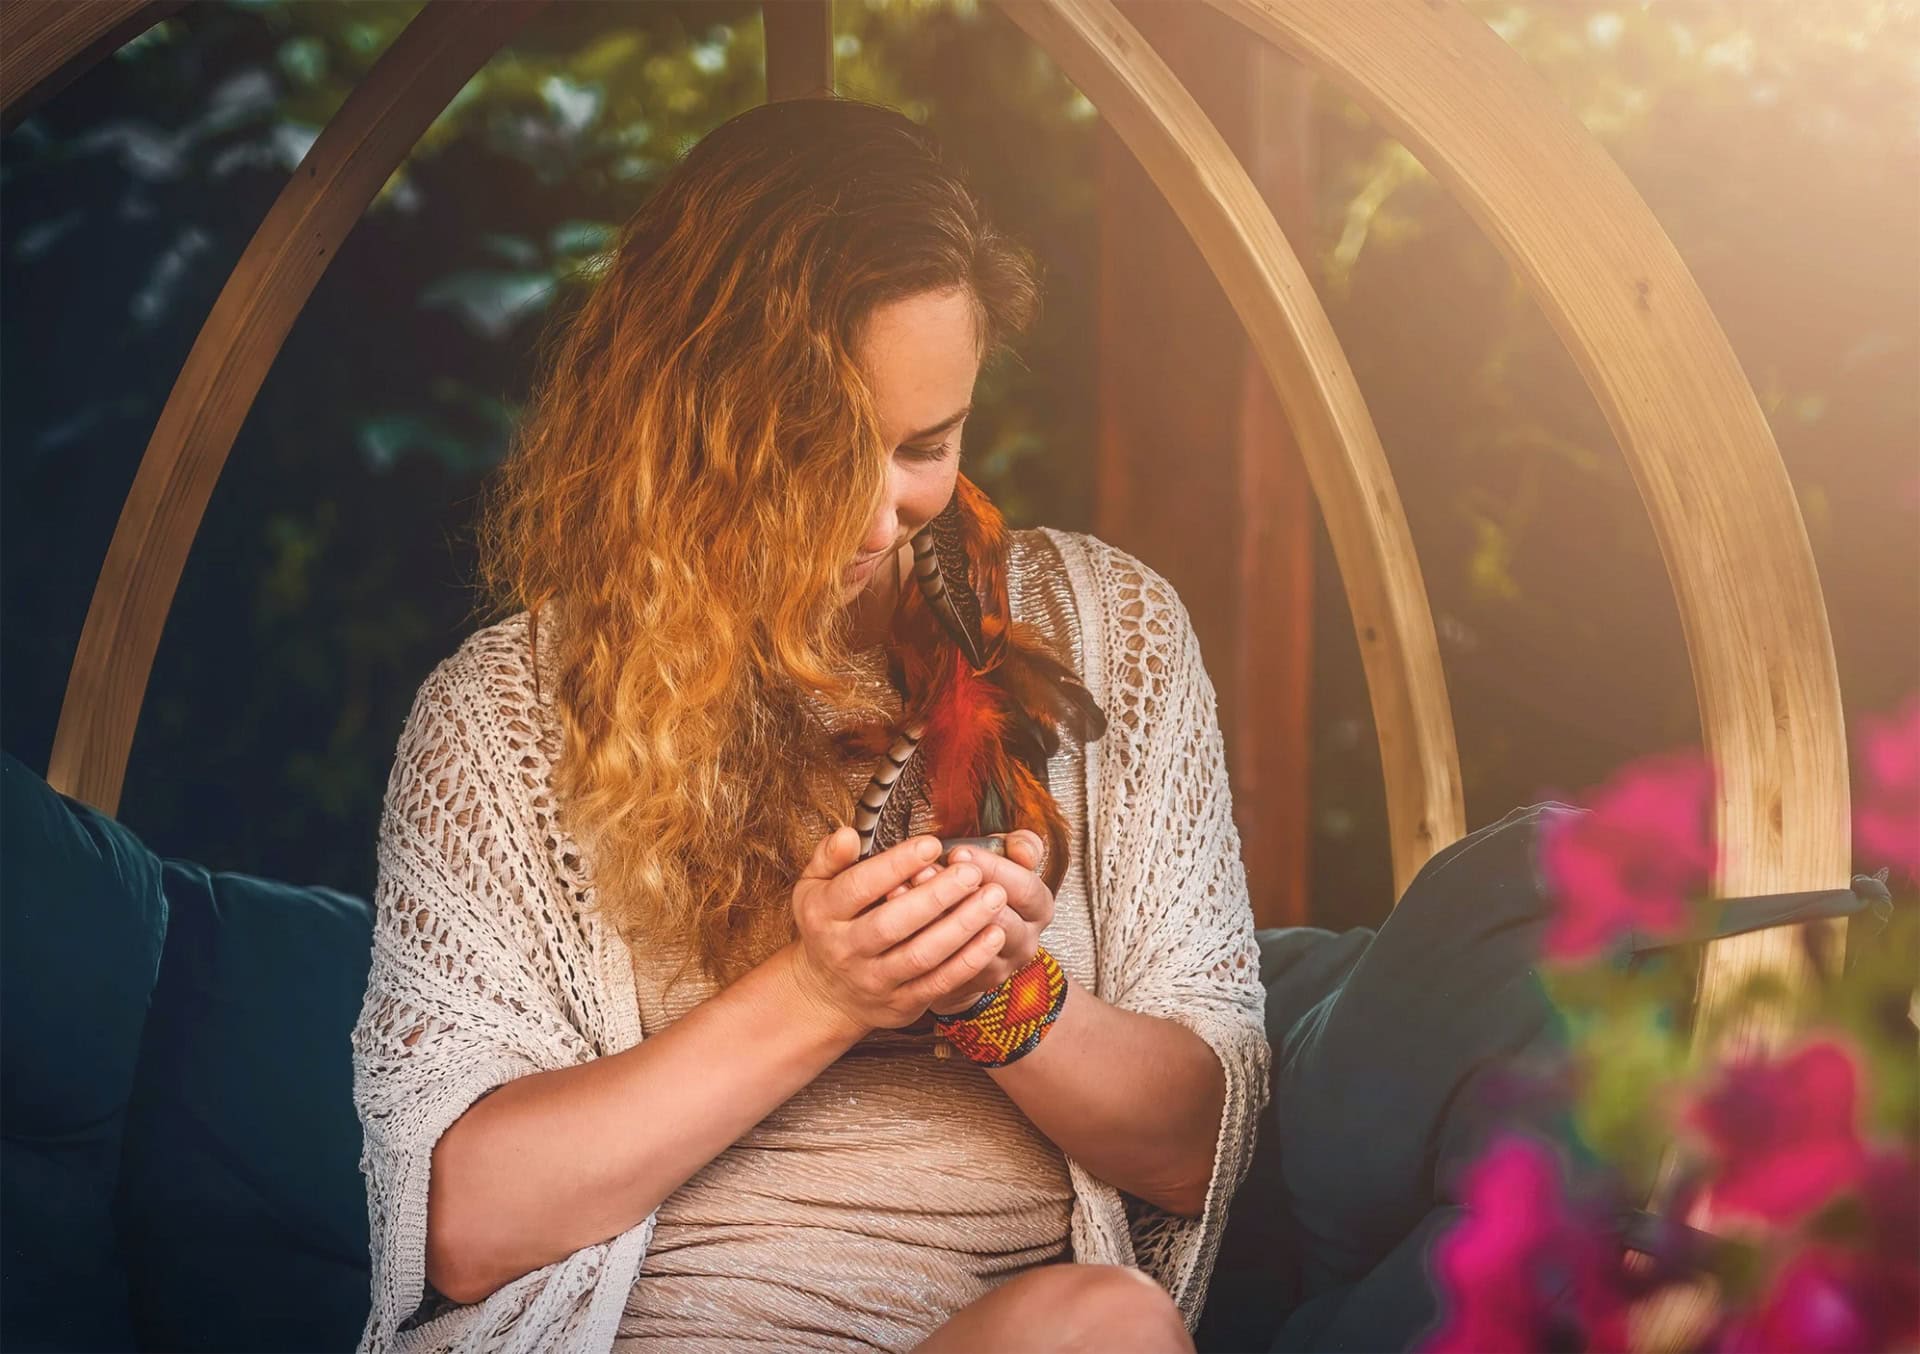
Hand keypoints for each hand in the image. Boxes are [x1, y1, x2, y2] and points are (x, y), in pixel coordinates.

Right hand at [781, 827, 1010, 1035]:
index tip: (932, 844)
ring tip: (993, 897)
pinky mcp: (901, 1004)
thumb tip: (847, 834)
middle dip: (936, 897)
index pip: (859, 887)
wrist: (825, 994)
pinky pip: (939, 984)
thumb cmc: (828, 925)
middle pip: (892, 924)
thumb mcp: (814, 886)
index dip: (897, 865)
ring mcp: (874, 980)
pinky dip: (970, 961)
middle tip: (971, 873)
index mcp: (823, 913)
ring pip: (921, 955)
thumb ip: (830, 856)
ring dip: (962, 926)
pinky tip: (994, 935)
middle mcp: (845, 950)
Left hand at [918, 829, 1054, 1016]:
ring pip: (969, 946)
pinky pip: (946, 967)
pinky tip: (898, 920)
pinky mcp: (972, 985)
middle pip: (999, 919)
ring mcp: (1001, 967)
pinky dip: (920, 940)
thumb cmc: (988, 892)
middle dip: (959, 893)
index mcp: (1039, 908)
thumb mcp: (1009, 861)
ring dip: (935, 917)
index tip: (958, 852)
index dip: (992, 868)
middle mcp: (1025, 941)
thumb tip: (1024, 849)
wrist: (972, 942)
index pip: (1025, 889)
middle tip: (925, 870)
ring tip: (903, 891)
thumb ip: (1021, 846)